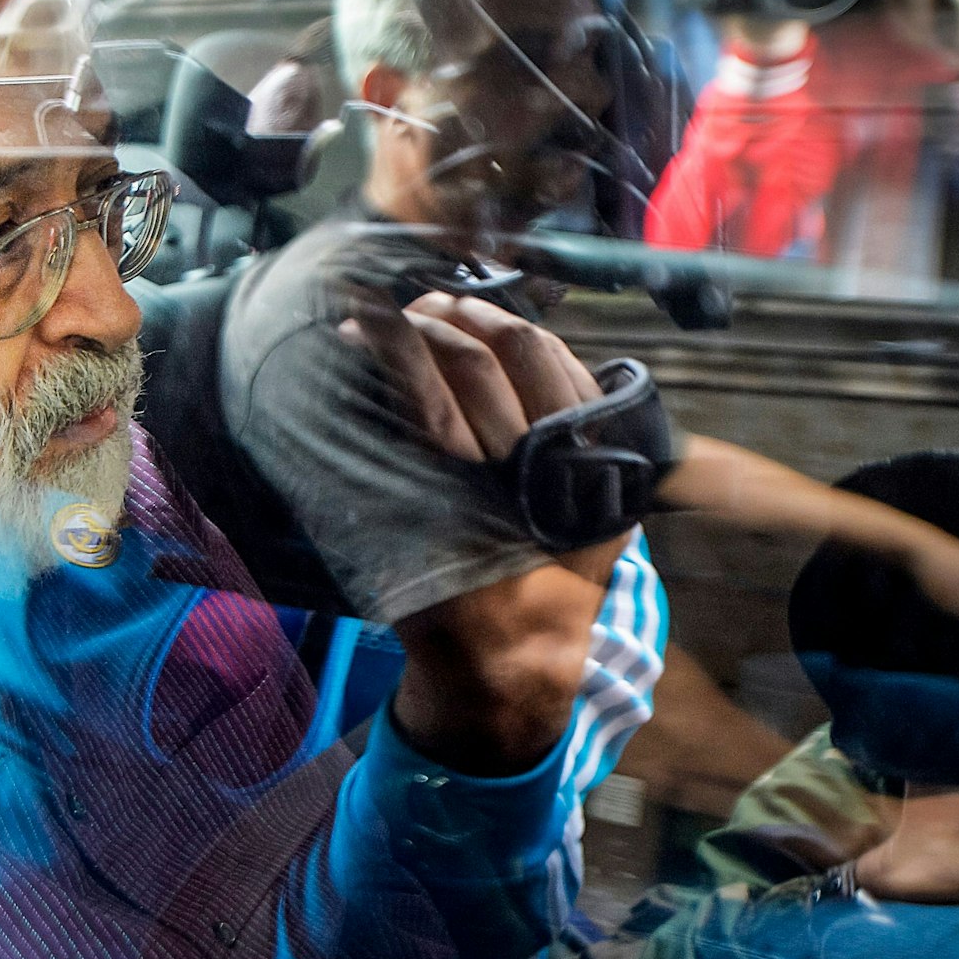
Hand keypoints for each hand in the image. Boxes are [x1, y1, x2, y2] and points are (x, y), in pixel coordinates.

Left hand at [341, 292, 627, 773]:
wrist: (507, 655)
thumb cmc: (547, 576)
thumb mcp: (602, 519)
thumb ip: (592, 444)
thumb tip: (554, 359)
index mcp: (585, 457)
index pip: (550, 362)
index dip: (509, 323)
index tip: (470, 305)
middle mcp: (539, 460)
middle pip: (500, 354)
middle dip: (458, 316)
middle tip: (425, 303)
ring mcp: (485, 475)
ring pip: (458, 370)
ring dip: (420, 327)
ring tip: (392, 314)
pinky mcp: (431, 495)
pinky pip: (413, 409)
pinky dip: (383, 359)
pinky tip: (356, 334)